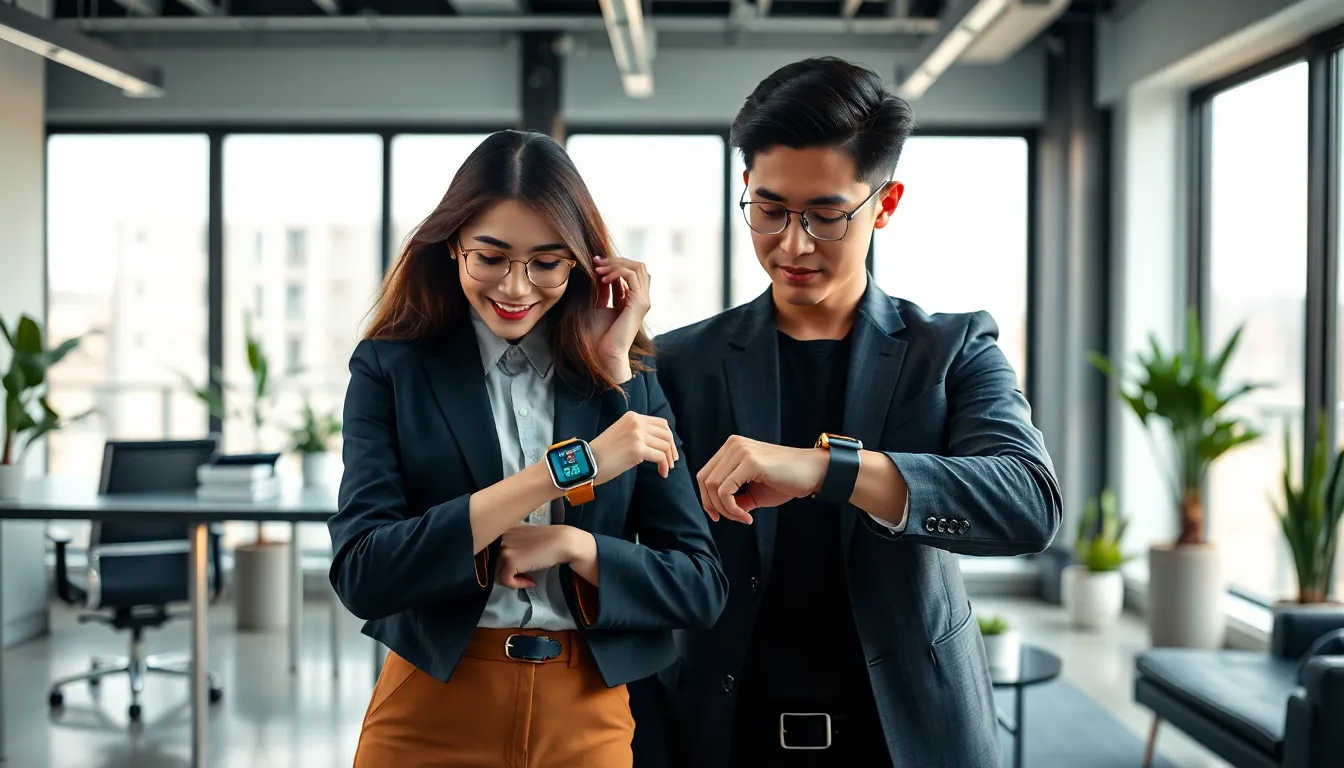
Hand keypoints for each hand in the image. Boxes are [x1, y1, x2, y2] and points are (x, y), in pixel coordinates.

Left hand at [496, 525, 586, 588]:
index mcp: (502, 529)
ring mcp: (504, 549)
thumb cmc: (547, 541)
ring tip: (528, 577)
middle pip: (494, 564)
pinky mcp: (511, 561)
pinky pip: (506, 581)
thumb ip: (511, 545)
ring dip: (514, 579)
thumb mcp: (523, 538)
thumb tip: (503, 563)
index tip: (518, 567)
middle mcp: (500, 537)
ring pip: (498, 574)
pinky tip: (531, 581)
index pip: (491, 552)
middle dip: (508, 572)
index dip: (503, 563)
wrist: (563, 542)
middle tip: (524, 574)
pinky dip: (518, 584)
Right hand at [589, 410, 678, 484]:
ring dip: (668, 459)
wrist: (588, 461)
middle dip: (672, 448)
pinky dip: (664, 466)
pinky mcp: (638, 449)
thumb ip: (637, 433)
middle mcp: (636, 422)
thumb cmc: (602, 452)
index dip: (668, 437)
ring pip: (665, 445)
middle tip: (672, 461)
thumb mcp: (621, 433)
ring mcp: (637, 435)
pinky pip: (660, 457)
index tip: (670, 450)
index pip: (661, 423)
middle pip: (666, 434)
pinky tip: (662, 473)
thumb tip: (657, 443)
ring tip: (666, 469)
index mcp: (633, 417)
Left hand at [590, 255, 651, 379]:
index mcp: (634, 299)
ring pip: (637, 267)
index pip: (631, 272)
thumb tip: (600, 272)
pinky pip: (631, 276)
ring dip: (616, 264)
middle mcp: (641, 298)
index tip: (595, 262)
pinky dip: (616, 272)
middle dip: (616, 260)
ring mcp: (643, 300)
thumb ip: (604, 289)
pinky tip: (603, 278)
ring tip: (599, 269)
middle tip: (597, 262)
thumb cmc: (600, 335)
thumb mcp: (600, 305)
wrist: (605, 354)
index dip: (614, 263)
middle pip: (637, 266)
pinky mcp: (640, 303)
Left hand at [696, 436, 828, 524]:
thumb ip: (733, 497)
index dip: (707, 499)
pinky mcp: (750, 461)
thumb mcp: (753, 492)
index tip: (719, 516)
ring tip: (744, 517)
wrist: (814, 473)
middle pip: (704, 481)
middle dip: (714, 506)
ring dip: (726, 510)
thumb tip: (717, 510)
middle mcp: (733, 445)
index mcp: (732, 447)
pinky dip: (732, 509)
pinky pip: (726, 491)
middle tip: (735, 519)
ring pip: (713, 487)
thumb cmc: (786, 481)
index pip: (705, 475)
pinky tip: (748, 517)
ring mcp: (741, 451)